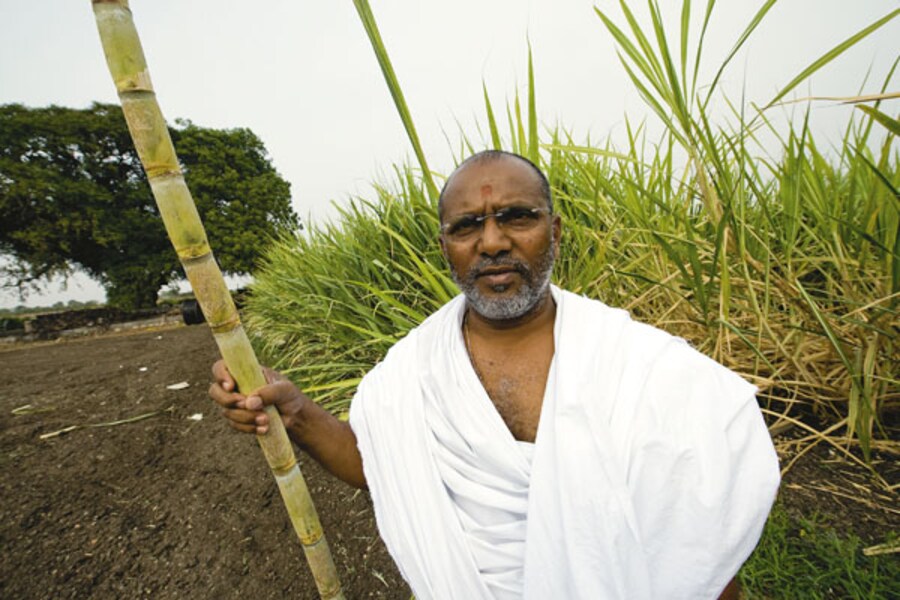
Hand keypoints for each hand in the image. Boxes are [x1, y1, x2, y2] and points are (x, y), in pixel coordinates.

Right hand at [208, 359, 366, 487]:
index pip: (221, 368)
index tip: (231, 386)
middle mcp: (237, 387)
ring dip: (245, 417)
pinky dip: (248, 428)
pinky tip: (264, 428)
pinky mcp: (240, 420)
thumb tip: (250, 402)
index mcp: (245, 372)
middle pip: (215, 391)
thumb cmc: (290, 396)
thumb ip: (269, 392)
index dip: (220, 375)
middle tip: (246, 404)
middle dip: (229, 401)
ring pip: (226, 411)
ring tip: (266, 419)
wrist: (296, 417)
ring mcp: (236, 404)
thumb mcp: (284, 389)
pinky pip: (235, 425)